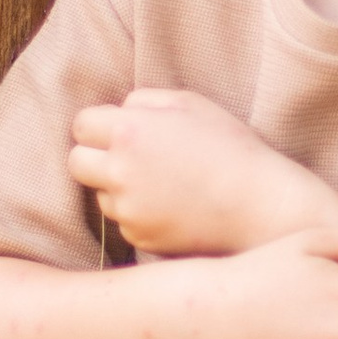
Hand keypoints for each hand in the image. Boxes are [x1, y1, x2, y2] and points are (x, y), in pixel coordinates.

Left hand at [68, 87, 334, 254]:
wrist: (259, 206)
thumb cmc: (231, 148)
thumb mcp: (191, 104)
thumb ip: (144, 100)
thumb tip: (117, 110)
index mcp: (129, 131)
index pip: (81, 124)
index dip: (100, 126)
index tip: (119, 131)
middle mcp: (119, 172)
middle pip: (77, 162)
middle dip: (96, 157)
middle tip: (129, 158)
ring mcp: (127, 209)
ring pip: (100, 194)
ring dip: (118, 188)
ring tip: (163, 184)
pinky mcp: (138, 238)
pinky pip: (124, 221)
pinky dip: (139, 214)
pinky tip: (173, 207)